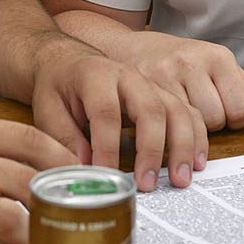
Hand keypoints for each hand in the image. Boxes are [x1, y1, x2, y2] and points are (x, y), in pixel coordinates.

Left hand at [28, 35, 206, 192]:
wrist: (69, 60)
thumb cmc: (58, 87)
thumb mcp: (47, 108)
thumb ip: (64, 138)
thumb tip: (85, 170)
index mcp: (95, 75)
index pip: (106, 112)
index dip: (106, 146)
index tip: (105, 176)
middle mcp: (129, 76)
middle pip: (150, 108)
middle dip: (152, 149)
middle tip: (147, 184)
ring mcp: (151, 84)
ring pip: (176, 110)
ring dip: (183, 146)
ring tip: (180, 180)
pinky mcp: (163, 95)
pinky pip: (188, 112)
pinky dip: (196, 138)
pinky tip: (196, 163)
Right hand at [117, 32, 243, 136]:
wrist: (135, 49)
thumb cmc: (187, 65)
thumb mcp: (222, 73)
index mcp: (218, 56)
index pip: (239, 107)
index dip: (234, 118)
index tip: (222, 111)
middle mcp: (192, 61)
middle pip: (216, 118)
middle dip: (212, 123)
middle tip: (200, 110)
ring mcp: (165, 73)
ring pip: (191, 122)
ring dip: (190, 126)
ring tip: (183, 112)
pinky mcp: (143, 87)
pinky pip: (166, 123)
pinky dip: (169, 127)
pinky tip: (165, 115)